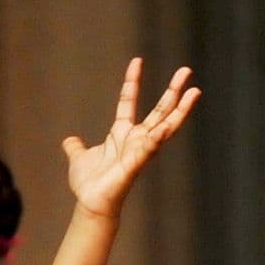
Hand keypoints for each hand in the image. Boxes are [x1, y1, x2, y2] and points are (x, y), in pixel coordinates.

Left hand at [62, 59, 200, 216]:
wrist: (90, 204)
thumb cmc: (89, 184)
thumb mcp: (79, 158)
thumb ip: (76, 147)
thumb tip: (69, 140)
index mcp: (122, 133)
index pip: (129, 100)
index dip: (132, 81)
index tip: (136, 60)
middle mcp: (135, 139)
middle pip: (159, 109)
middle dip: (173, 90)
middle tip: (186, 70)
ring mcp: (140, 150)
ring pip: (165, 125)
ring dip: (181, 109)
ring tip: (195, 92)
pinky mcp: (137, 163)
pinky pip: (151, 147)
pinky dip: (159, 137)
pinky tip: (169, 124)